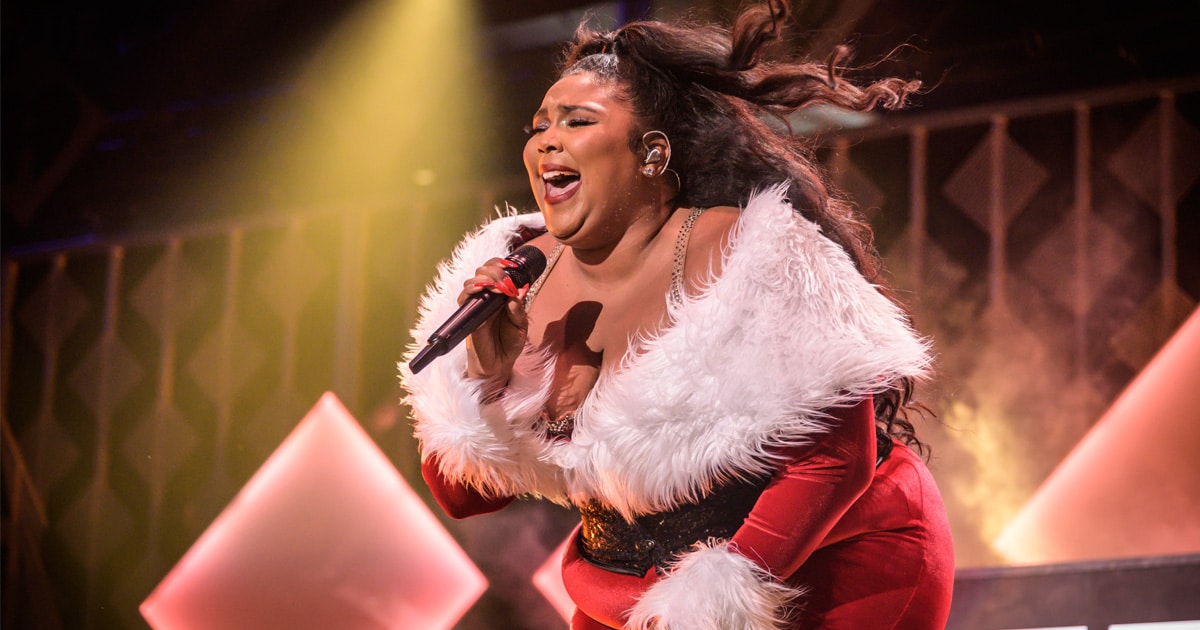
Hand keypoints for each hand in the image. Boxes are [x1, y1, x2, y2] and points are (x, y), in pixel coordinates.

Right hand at [459, 257, 530, 387]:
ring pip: (472, 281)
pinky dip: (471, 290)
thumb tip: (520, 291)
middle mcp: (487, 297)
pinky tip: (482, 289)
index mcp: (501, 295)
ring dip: (485, 278)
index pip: (496, 270)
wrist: (499, 364)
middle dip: (495, 270)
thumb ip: (519, 309)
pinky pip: (464, 298)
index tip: (512, 266)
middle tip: (505, 279)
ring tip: (497, 285)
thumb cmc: (510, 344)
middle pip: (483, 271)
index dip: (502, 264)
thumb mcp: (521, 326)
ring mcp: (476, 306)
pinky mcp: (468, 316)